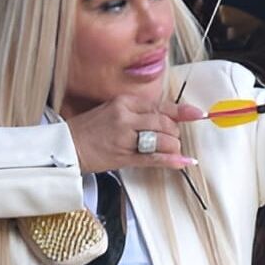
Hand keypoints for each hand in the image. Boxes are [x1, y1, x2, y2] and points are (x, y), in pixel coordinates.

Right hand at [65, 95, 205, 172]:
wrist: (66, 147)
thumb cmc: (89, 129)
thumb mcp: (113, 110)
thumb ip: (138, 112)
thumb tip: (167, 116)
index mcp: (124, 102)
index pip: (161, 106)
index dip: (182, 112)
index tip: (198, 114)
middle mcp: (126, 117)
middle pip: (166, 124)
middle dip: (174, 134)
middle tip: (171, 139)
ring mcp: (125, 137)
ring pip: (163, 141)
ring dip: (172, 147)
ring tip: (169, 150)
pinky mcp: (124, 156)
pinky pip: (154, 159)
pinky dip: (172, 161)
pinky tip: (183, 163)